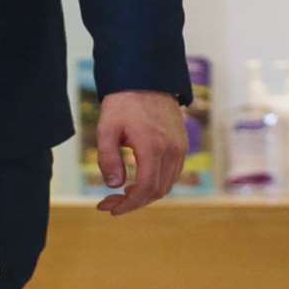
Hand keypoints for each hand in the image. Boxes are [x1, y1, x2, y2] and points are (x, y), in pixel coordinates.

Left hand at [95, 89, 186, 214]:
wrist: (146, 79)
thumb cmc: (123, 103)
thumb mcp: (106, 128)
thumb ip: (108, 158)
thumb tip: (114, 186)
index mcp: (153, 147)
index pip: (147, 189)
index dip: (129, 204)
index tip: (110, 209)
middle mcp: (173, 151)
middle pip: (158, 191)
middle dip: (133, 202)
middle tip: (109, 204)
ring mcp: (181, 148)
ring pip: (167, 184)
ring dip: (145, 195)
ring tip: (120, 195)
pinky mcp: (182, 145)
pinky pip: (172, 173)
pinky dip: (155, 183)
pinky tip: (136, 182)